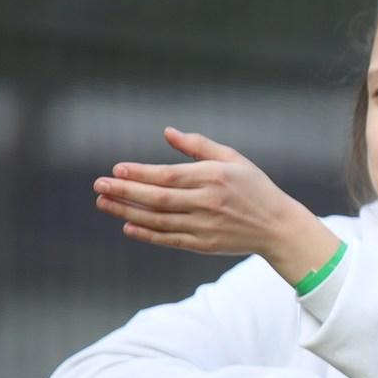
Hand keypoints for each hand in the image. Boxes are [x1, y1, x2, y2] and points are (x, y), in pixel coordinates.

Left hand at [94, 127, 338, 281]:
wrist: (278, 227)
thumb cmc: (254, 188)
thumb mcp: (233, 159)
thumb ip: (199, 146)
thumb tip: (167, 133)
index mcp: (215, 177)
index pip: (169, 176)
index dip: (140, 174)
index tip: (116, 170)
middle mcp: (209, 202)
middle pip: (158, 198)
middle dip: (125, 192)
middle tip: (99, 186)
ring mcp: (205, 226)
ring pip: (158, 220)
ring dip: (128, 212)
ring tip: (104, 203)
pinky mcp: (204, 245)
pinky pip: (169, 239)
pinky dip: (147, 234)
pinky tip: (128, 226)